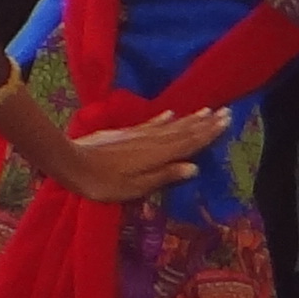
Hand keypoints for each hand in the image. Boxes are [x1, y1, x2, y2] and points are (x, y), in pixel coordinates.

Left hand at [40, 107, 227, 206]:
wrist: (71, 161)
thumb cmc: (103, 182)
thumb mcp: (136, 187)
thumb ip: (164, 175)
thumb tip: (194, 167)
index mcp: (159, 154)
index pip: (190, 142)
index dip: (209, 133)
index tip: (227, 121)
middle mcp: (152, 141)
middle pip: (184, 130)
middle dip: (205, 122)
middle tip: (226, 112)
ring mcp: (138, 135)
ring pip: (171, 125)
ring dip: (189, 118)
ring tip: (207, 110)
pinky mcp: (125, 133)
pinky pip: (151, 123)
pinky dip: (163, 119)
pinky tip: (171, 113)